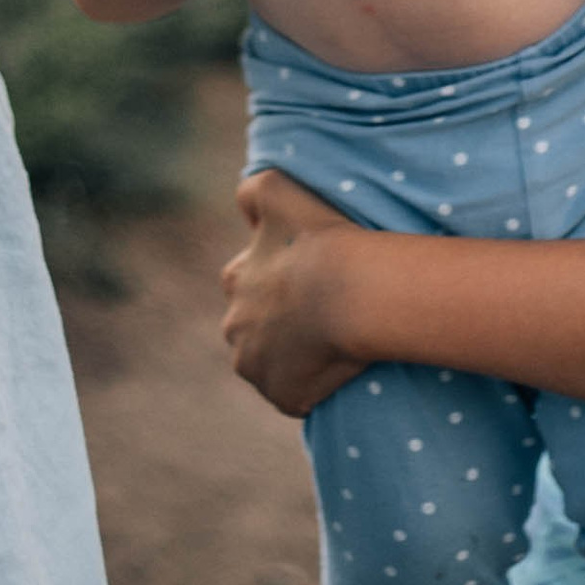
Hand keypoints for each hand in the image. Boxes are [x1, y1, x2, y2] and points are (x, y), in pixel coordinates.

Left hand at [222, 169, 373, 413]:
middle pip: (254, 328)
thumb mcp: (275, 189)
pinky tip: (339, 370)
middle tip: (322, 315)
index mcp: (235, 281)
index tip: (306, 283)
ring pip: (271, 364)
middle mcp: (235, 326)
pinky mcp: (283, 394)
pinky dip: (313, 387)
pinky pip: (297, 395)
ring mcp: (257, 365)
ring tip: (332, 345)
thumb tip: (244, 209)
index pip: (248, 286)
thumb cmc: (319, 238)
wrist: (349, 289)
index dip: (277, 285)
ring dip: (293, 358)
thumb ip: (250, 191)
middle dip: (278, 325)